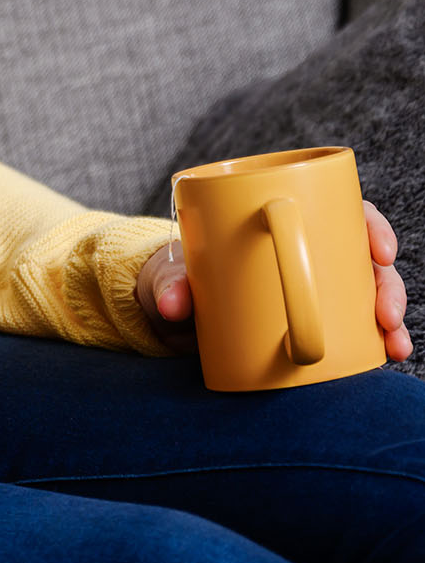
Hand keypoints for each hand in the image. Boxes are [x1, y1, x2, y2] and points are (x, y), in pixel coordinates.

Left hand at [136, 203, 411, 361]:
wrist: (169, 310)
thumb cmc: (177, 278)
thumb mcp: (174, 276)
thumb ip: (170, 286)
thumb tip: (173, 306)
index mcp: (278, 223)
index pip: (338, 210)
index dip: (370, 226)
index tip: (380, 252)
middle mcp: (306, 251)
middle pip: (362, 256)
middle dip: (387, 284)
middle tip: (384, 314)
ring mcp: (313, 286)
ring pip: (368, 291)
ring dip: (390, 315)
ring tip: (393, 343)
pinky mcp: (313, 319)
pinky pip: (356, 323)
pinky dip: (378, 337)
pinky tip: (391, 352)